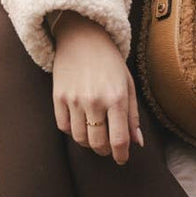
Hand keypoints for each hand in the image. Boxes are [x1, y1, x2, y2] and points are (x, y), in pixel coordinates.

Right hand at [51, 13, 143, 164]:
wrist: (83, 37)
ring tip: (94, 137)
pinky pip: (64, 127)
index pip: (119, 139)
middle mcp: (95, 101)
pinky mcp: (58, 97)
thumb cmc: (110, 62)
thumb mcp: (128, 85)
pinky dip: (72, 132)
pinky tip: (80, 124)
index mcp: (116, 98)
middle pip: (98, 143)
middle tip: (108, 148)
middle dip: (105, 151)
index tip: (121, 159)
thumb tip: (137, 143)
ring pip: (80, 138)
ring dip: (89, 144)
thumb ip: (132, 116)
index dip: (121, 155)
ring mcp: (74, 99)